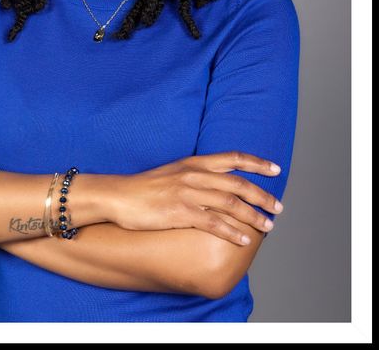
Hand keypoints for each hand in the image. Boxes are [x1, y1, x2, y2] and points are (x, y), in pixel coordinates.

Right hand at [111, 152, 283, 245]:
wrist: (119, 196)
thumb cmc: (145, 187)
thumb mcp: (173, 172)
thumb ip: (196, 174)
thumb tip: (217, 184)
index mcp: (194, 162)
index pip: (233, 158)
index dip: (257, 163)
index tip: (275, 169)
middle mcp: (194, 175)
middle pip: (238, 183)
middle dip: (262, 195)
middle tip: (278, 207)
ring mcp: (188, 193)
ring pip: (231, 204)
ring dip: (254, 216)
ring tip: (268, 226)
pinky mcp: (181, 212)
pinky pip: (214, 223)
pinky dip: (233, 232)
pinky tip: (244, 240)